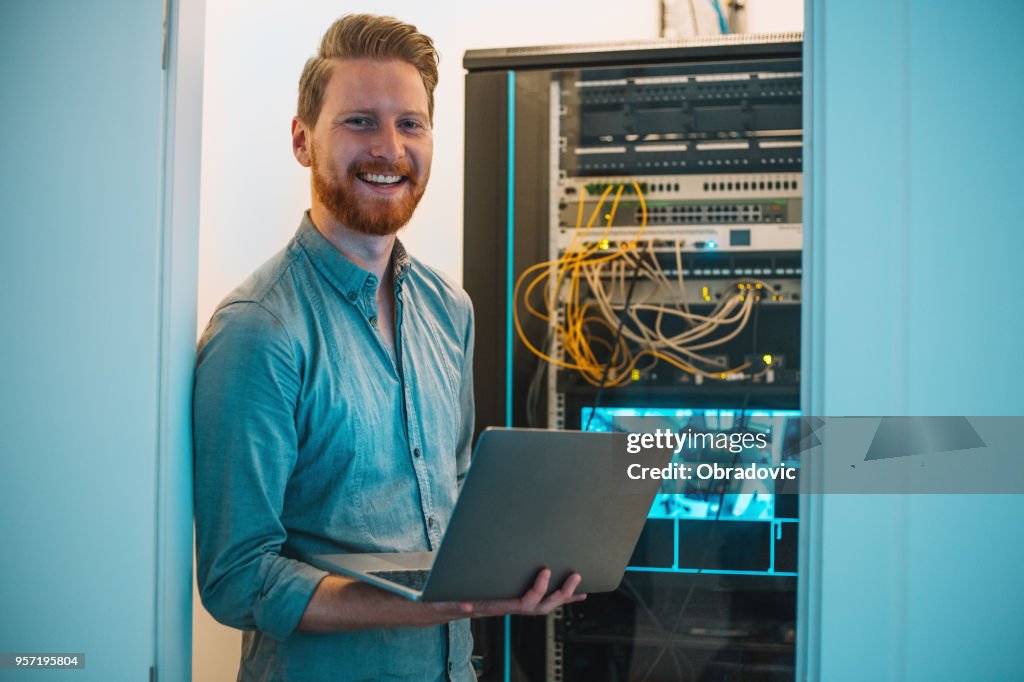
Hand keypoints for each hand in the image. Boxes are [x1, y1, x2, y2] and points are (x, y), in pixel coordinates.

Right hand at [423, 569, 586, 622]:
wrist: (439, 606)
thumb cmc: (443, 602)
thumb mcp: (446, 603)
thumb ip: (454, 606)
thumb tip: (465, 608)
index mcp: (495, 606)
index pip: (523, 603)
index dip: (537, 590)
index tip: (545, 571)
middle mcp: (506, 606)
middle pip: (540, 607)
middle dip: (560, 594)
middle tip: (574, 577)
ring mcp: (509, 603)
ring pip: (541, 604)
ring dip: (561, 595)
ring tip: (577, 583)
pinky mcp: (509, 597)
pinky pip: (535, 598)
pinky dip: (553, 594)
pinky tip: (563, 588)